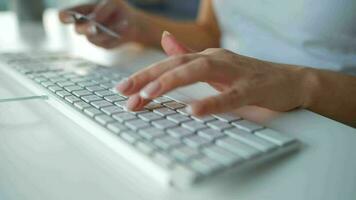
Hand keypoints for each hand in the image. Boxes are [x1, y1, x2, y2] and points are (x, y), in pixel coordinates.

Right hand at [59, 0, 146, 48]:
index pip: (66, 15)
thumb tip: (94, 22)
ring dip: (107, 32)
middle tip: (92, 27)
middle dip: (85, 28)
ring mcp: (93, 37)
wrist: (132, 24)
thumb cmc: (119, 10)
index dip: (64, 17)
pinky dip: (116, 36)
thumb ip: (102, 10)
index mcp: (81, 12)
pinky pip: (106, 44)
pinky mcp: (103, 45)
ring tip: (123, 23)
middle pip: (78, 29)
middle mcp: (84, 25)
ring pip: (93, 38)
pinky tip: (123, 28)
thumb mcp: (113, 3)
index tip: (68, 17)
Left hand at [116, 32, 307, 115]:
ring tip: (149, 94)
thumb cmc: (248, 76)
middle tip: (124, 91)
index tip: (122, 89)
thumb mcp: (215, 66)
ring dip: (172, 81)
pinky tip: (193, 110)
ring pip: (199, 72)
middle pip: (178, 64)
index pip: (170, 63)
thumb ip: (189, 56)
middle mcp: (216, 59)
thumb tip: (166, 41)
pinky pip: (230, 95)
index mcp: (206, 57)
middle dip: (149, 77)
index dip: (145, 75)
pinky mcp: (251, 88)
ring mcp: (234, 72)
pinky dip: (211, 102)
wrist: (289, 80)